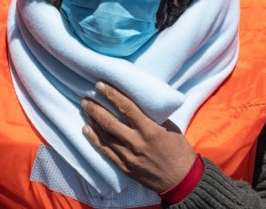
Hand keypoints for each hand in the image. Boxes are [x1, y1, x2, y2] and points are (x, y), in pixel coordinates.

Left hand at [82, 82, 197, 192]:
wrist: (180, 179)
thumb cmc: (179, 152)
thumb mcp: (171, 129)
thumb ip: (155, 118)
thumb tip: (143, 106)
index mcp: (150, 130)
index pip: (127, 108)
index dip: (112, 95)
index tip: (101, 86)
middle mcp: (136, 143)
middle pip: (110, 122)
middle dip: (96, 108)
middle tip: (86, 98)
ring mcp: (128, 156)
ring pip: (104, 136)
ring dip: (93, 121)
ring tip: (85, 109)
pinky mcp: (124, 167)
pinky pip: (105, 152)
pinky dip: (94, 140)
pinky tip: (87, 130)